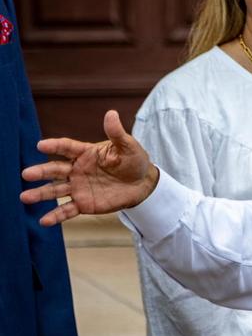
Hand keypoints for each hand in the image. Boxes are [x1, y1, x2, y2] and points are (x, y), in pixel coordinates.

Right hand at [19, 110, 157, 225]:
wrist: (142, 184)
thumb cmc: (134, 161)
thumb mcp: (128, 146)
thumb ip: (117, 133)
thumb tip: (111, 114)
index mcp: (85, 153)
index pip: (66, 148)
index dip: (54, 146)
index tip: (41, 145)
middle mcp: (76, 170)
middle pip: (55, 170)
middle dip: (41, 172)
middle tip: (26, 174)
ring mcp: (78, 187)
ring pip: (56, 190)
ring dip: (40, 194)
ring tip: (25, 197)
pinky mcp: (83, 204)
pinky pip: (67, 210)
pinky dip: (56, 216)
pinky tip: (44, 220)